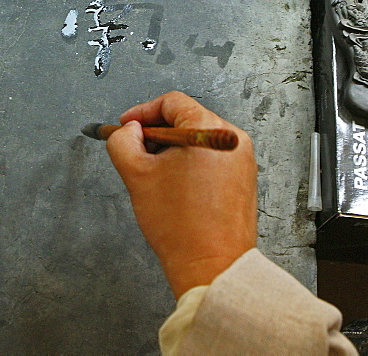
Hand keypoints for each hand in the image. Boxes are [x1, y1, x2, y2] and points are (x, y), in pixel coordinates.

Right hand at [105, 91, 257, 298]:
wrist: (211, 265)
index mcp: (210, 130)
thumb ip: (124, 142)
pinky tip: (175, 187)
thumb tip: (129, 131)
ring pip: (198, 140)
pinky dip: (190, 164)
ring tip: (156, 176)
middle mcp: (233, 139)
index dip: (142, 112)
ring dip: (172, 150)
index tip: (127, 126)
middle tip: (137, 153)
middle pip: (186, 118)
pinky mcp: (244, 179)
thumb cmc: (180, 225)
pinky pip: (212, 158)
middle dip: (157, 133)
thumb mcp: (136, 175)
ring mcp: (242, 160)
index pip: (172, 102)